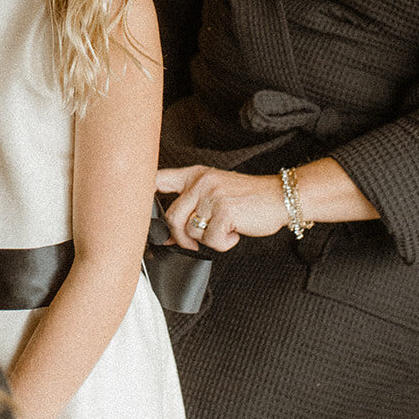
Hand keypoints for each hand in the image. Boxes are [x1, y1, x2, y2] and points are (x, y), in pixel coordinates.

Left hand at [155, 165, 286, 252]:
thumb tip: (166, 236)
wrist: (279, 197)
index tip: (139, 210)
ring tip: (222, 232)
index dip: (144, 194)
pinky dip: (223, 244)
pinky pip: (211, 240)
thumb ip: (191, 207)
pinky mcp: (225, 211)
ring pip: (190, 231)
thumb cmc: (247, 199)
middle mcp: (201, 182)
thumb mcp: (215, 192)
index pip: (159, 179)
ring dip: (205, 240)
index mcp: (195, 175)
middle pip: (171, 216)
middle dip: (180, 237)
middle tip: (194, 242)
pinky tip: (234, 233)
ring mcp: (212, 196)